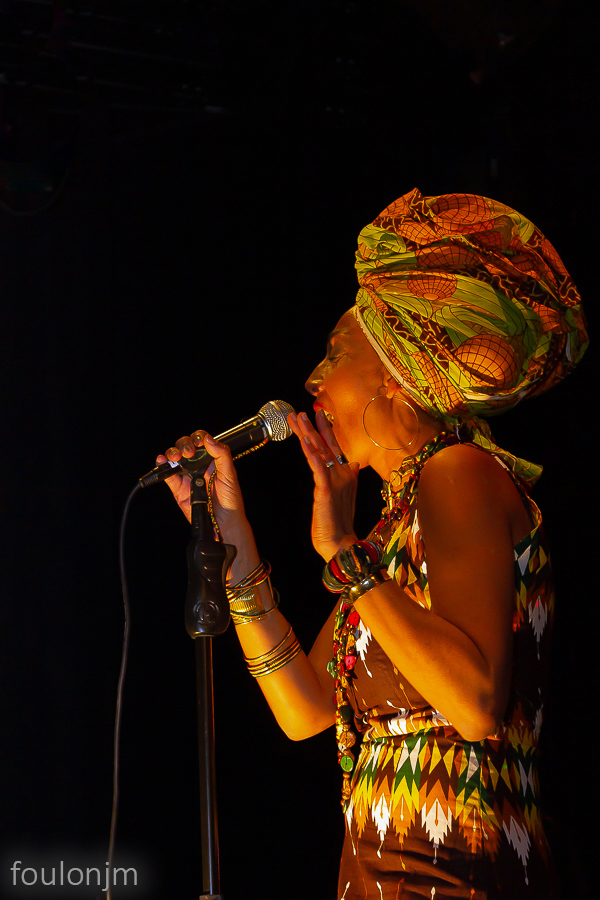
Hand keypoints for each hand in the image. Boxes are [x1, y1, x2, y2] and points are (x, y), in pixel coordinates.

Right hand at [157, 430, 249, 538]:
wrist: (223, 522)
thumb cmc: (231, 499)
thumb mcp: (230, 475)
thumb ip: (222, 455)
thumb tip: (209, 440)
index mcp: (212, 459)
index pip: (202, 441)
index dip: (198, 437)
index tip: (198, 442)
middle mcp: (198, 465)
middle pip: (185, 446)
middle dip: (184, 444)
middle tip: (188, 452)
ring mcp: (187, 475)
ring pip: (175, 458)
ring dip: (172, 453)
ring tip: (175, 457)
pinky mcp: (178, 488)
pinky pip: (167, 474)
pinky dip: (162, 466)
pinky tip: (161, 460)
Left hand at [288, 410, 358, 560]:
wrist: (341, 544)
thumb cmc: (338, 524)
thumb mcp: (342, 497)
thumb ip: (347, 478)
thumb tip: (353, 463)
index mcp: (345, 474)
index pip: (333, 447)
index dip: (324, 430)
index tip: (316, 416)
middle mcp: (342, 473)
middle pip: (325, 444)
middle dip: (312, 427)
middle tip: (299, 412)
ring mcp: (335, 480)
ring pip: (320, 451)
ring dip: (308, 433)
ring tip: (298, 419)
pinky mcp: (326, 489)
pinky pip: (318, 467)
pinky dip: (311, 454)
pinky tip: (304, 442)